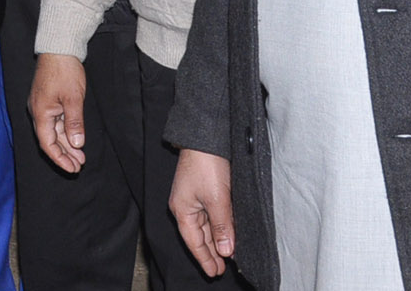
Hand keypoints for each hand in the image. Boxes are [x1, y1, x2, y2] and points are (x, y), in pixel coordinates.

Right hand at [30, 53, 87, 172]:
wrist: (59, 48)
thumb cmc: (64, 70)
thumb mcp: (73, 98)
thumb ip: (74, 123)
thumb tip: (77, 144)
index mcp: (41, 112)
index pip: (47, 143)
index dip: (59, 158)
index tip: (72, 168)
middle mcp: (38, 111)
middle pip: (49, 140)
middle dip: (64, 154)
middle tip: (79, 166)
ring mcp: (43, 106)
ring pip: (54, 132)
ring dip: (66, 145)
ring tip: (80, 157)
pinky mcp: (49, 101)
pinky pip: (56, 122)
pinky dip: (66, 132)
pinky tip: (76, 139)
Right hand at [170, 148, 235, 277]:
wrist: (205, 137)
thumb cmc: (206, 165)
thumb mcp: (217, 199)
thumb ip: (222, 226)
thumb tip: (226, 251)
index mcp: (183, 210)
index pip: (193, 242)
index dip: (205, 258)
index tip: (215, 272)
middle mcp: (186, 206)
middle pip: (198, 236)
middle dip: (211, 252)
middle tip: (222, 269)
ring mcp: (194, 198)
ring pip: (206, 226)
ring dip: (216, 240)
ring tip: (227, 255)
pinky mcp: (205, 191)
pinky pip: (211, 215)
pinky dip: (219, 227)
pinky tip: (228, 233)